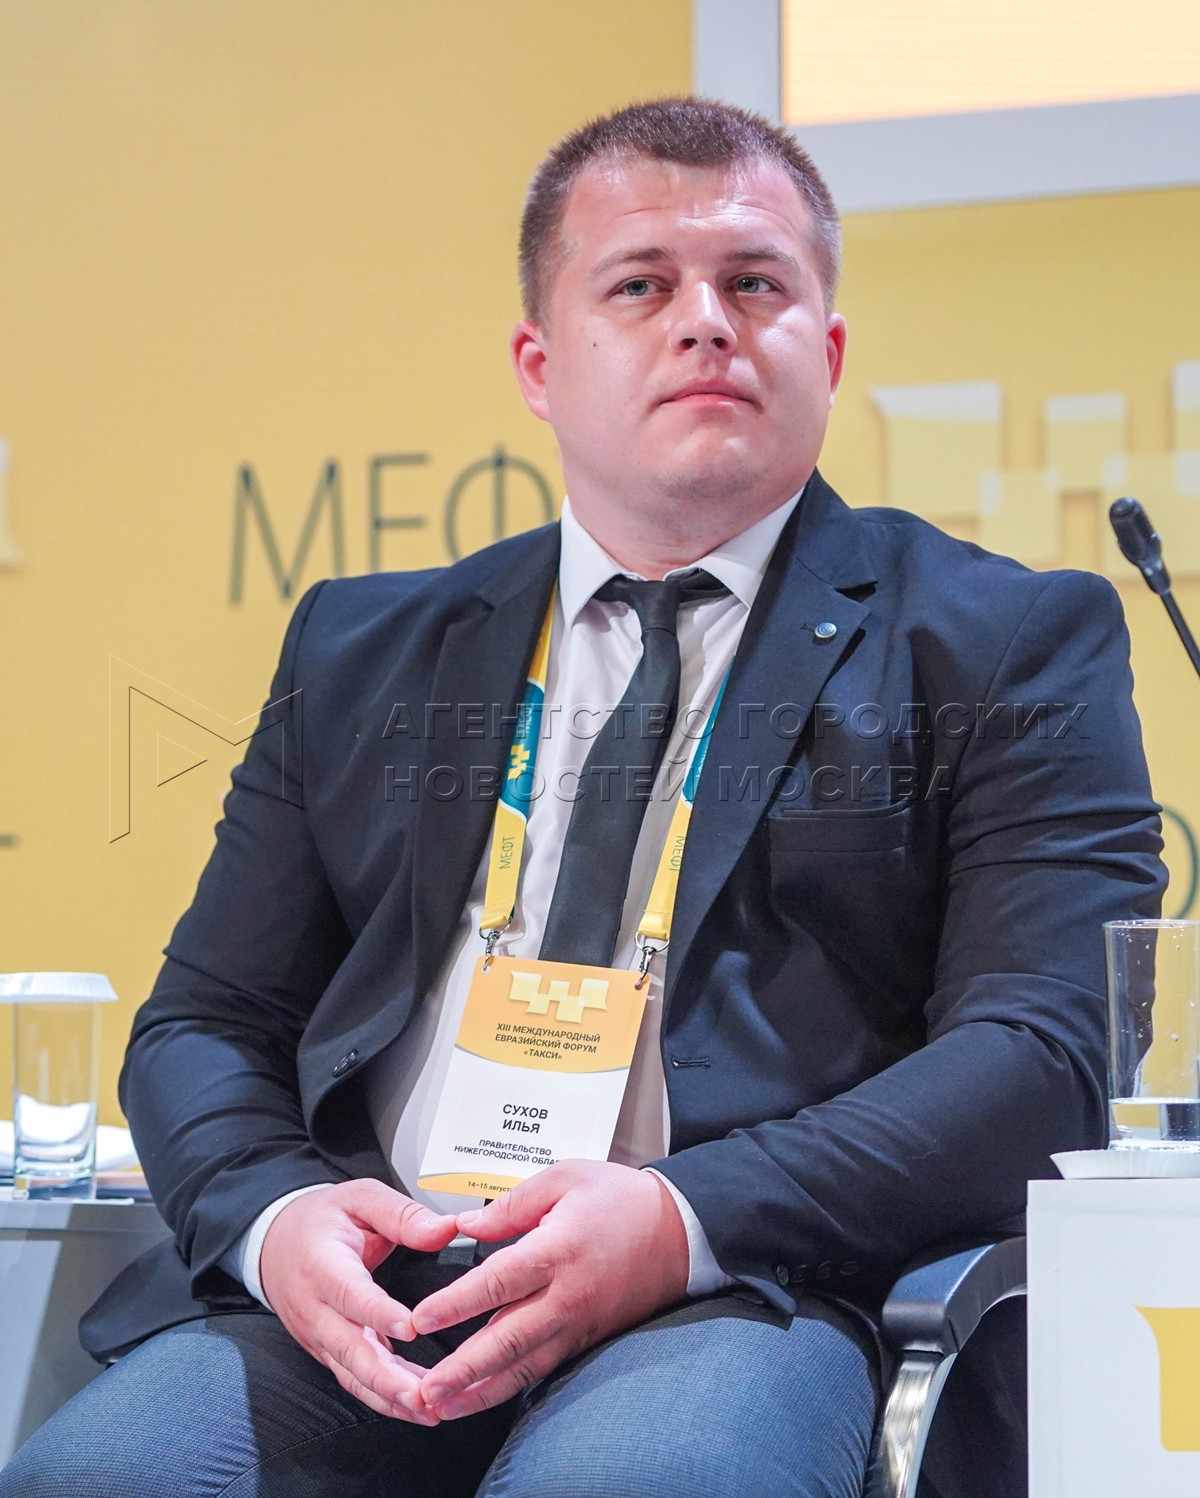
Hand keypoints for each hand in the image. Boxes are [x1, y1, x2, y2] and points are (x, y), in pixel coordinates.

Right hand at [259, 1179, 458, 1422]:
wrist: (275, 1241)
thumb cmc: (323, 1218)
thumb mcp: (360, 1198)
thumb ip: (403, 1214)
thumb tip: (446, 1229)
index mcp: (322, 1264)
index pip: (348, 1292)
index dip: (376, 1312)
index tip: (409, 1327)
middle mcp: (315, 1308)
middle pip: (347, 1348)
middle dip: (384, 1376)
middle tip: (421, 1394)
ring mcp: (317, 1336)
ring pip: (351, 1373)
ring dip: (387, 1396)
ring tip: (426, 1411)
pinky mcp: (326, 1351)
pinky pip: (353, 1379)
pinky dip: (382, 1397)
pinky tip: (414, 1408)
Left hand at [403, 1160, 689, 1420]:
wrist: (680, 1232)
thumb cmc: (623, 1201)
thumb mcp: (566, 1177)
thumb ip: (512, 1203)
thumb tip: (466, 1224)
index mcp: (559, 1249)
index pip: (498, 1281)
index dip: (456, 1303)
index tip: (420, 1319)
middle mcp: (567, 1295)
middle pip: (507, 1338)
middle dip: (462, 1368)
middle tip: (424, 1388)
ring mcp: (578, 1323)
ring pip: (523, 1365)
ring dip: (480, 1390)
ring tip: (442, 1406)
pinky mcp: (585, 1338)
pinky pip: (542, 1368)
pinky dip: (509, 1387)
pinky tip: (482, 1397)